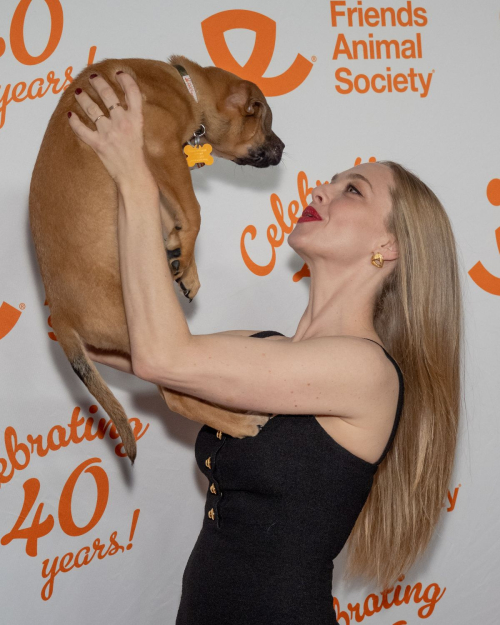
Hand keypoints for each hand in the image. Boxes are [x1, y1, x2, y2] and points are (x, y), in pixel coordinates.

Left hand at [67, 71, 153, 186]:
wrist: (134, 176)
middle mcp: (122, 123)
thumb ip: (132, 119)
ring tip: (80, 92)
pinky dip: (74, 122)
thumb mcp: (141, 134)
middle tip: (93, 77)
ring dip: (84, 98)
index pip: (133, 93)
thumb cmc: (139, 158)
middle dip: (99, 83)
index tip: (120, 73)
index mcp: (136, 120)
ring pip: (92, 109)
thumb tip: (124, 105)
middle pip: (109, 95)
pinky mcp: (98, 144)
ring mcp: (109, 133)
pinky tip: (70, 115)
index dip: (126, 80)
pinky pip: (82, 130)